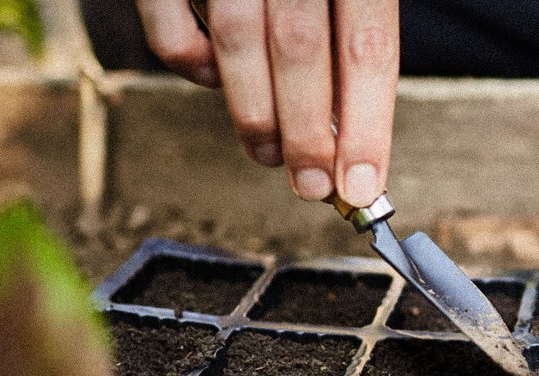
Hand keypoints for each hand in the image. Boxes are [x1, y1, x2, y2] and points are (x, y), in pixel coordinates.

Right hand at [136, 0, 398, 205]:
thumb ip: (350, 25)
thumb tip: (353, 123)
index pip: (368, 46)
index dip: (368, 124)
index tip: (364, 184)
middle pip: (303, 53)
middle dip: (310, 134)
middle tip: (315, 187)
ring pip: (238, 44)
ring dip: (255, 116)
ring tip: (270, 156)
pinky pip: (169, 26)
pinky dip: (190, 65)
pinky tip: (212, 83)